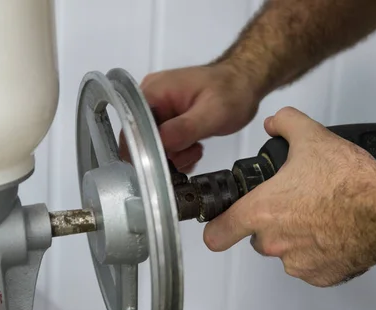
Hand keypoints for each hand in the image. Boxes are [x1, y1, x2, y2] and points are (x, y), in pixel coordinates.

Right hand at [119, 64, 260, 172]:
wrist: (245, 83)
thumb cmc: (232, 90)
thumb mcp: (212, 112)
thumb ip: (184, 129)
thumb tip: (160, 144)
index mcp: (153, 91)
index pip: (131, 127)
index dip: (144, 149)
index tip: (167, 161)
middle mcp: (150, 100)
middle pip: (141, 139)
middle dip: (165, 154)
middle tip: (190, 152)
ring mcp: (160, 111)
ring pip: (155, 146)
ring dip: (175, 155)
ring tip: (196, 148)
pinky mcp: (169, 121)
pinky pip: (165, 144)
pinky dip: (179, 153)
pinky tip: (194, 148)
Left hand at [203, 107, 375, 286]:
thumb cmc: (349, 182)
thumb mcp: (312, 138)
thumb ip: (286, 123)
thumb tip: (275, 122)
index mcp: (262, 212)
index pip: (217, 234)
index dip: (218, 227)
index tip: (223, 224)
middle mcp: (274, 243)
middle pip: (258, 236)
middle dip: (272, 222)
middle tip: (296, 203)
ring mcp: (297, 263)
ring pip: (286, 251)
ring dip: (296, 237)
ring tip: (321, 215)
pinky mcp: (320, 277)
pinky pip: (311, 265)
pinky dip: (319, 252)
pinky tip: (335, 231)